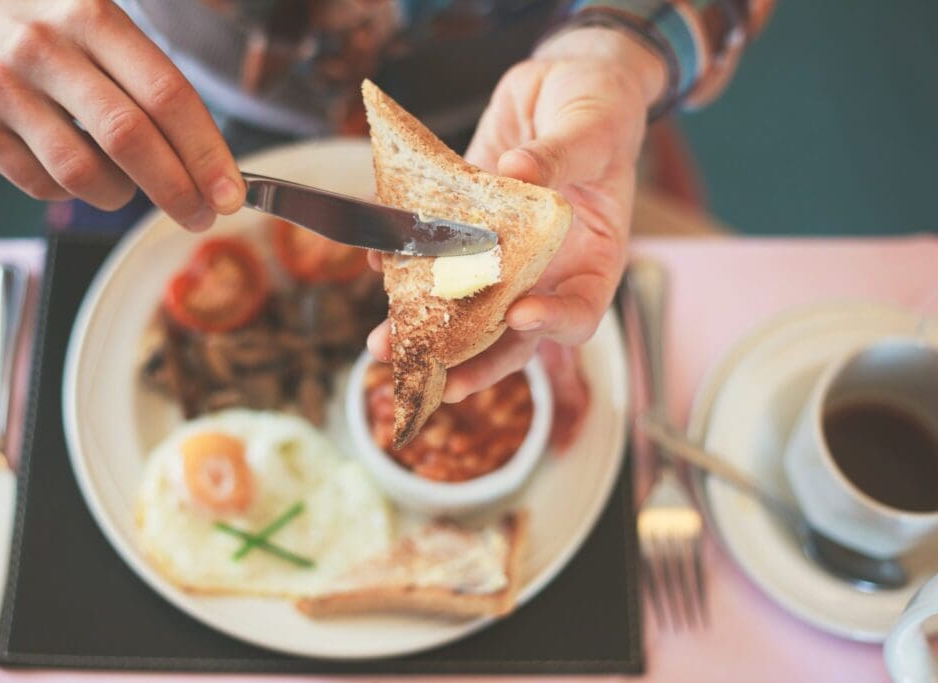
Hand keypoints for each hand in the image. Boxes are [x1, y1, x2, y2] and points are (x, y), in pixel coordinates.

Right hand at [0, 0, 244, 229]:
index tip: (230, 195)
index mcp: (94, 17)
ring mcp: (3, 84)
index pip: (166, 96)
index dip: (205, 153)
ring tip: (127, 185)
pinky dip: (72, 192)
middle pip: (128, 138)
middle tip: (200, 216)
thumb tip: (216, 174)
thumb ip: (160, 90)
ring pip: (81, 173)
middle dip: (176, 190)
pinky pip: (41, 185)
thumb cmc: (63, 30)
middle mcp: (44, 47)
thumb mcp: (111, 30)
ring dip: (119, 195)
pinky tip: (78, 169)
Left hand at [368, 26, 665, 400]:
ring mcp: (502, 253)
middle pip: (512, 332)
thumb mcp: (592, 126)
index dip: (553, 323)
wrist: (563, 82)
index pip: (580, 311)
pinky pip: (436, 254)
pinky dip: (405, 262)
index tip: (520, 315)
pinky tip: (379, 262)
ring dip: (424, 327)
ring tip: (383, 343)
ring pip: (465, 305)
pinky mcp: (467, 228)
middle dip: (471, 358)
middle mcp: (545, 268)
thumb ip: (560, 155)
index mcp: (593, 258)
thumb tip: (517, 172)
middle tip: (433, 378)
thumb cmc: (600, 107)